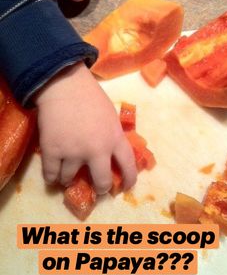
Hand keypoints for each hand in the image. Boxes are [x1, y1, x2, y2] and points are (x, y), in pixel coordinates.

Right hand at [34, 62, 136, 194]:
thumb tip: (111, 154)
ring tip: (67, 176)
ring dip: (69, 180)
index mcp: (115, 138)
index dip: (129, 180)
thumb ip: (112, 136)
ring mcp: (73, 152)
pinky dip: (51, 177)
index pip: (128, 165)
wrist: (64, 85)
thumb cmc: (90, 97)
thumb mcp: (111, 116)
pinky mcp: (53, 151)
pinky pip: (50, 175)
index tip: (125, 187)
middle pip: (102, 181)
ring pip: (70, 179)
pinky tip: (53, 175)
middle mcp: (97, 150)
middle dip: (101, 188)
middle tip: (97, 188)